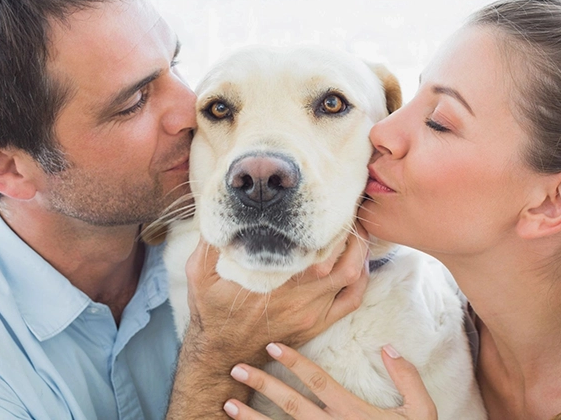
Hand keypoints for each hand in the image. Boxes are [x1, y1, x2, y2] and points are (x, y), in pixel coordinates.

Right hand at [184, 223, 370, 364]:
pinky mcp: (317, 323)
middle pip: (342, 260)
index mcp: (273, 279)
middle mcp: (298, 296)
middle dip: (349, 233)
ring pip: (351, 278)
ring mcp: (311, 312)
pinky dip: (361, 279)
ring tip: (355, 231)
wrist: (222, 354)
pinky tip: (358, 263)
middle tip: (348, 211)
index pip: (313, 247)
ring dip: (359, 253)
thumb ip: (210, 241)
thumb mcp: (199, 272)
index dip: (328, 225)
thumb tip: (214, 206)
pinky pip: (351, 300)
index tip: (328, 204)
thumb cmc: (212, 310)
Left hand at [222, 342, 437, 419]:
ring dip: (252, 418)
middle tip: (237, 367)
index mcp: (353, 413)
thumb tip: (389, 347)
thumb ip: (407, 379)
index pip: (318, 381)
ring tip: (228, 403)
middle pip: (291, 403)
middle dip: (262, 384)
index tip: (273, 345)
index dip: (294, 361)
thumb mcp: (421, 413)